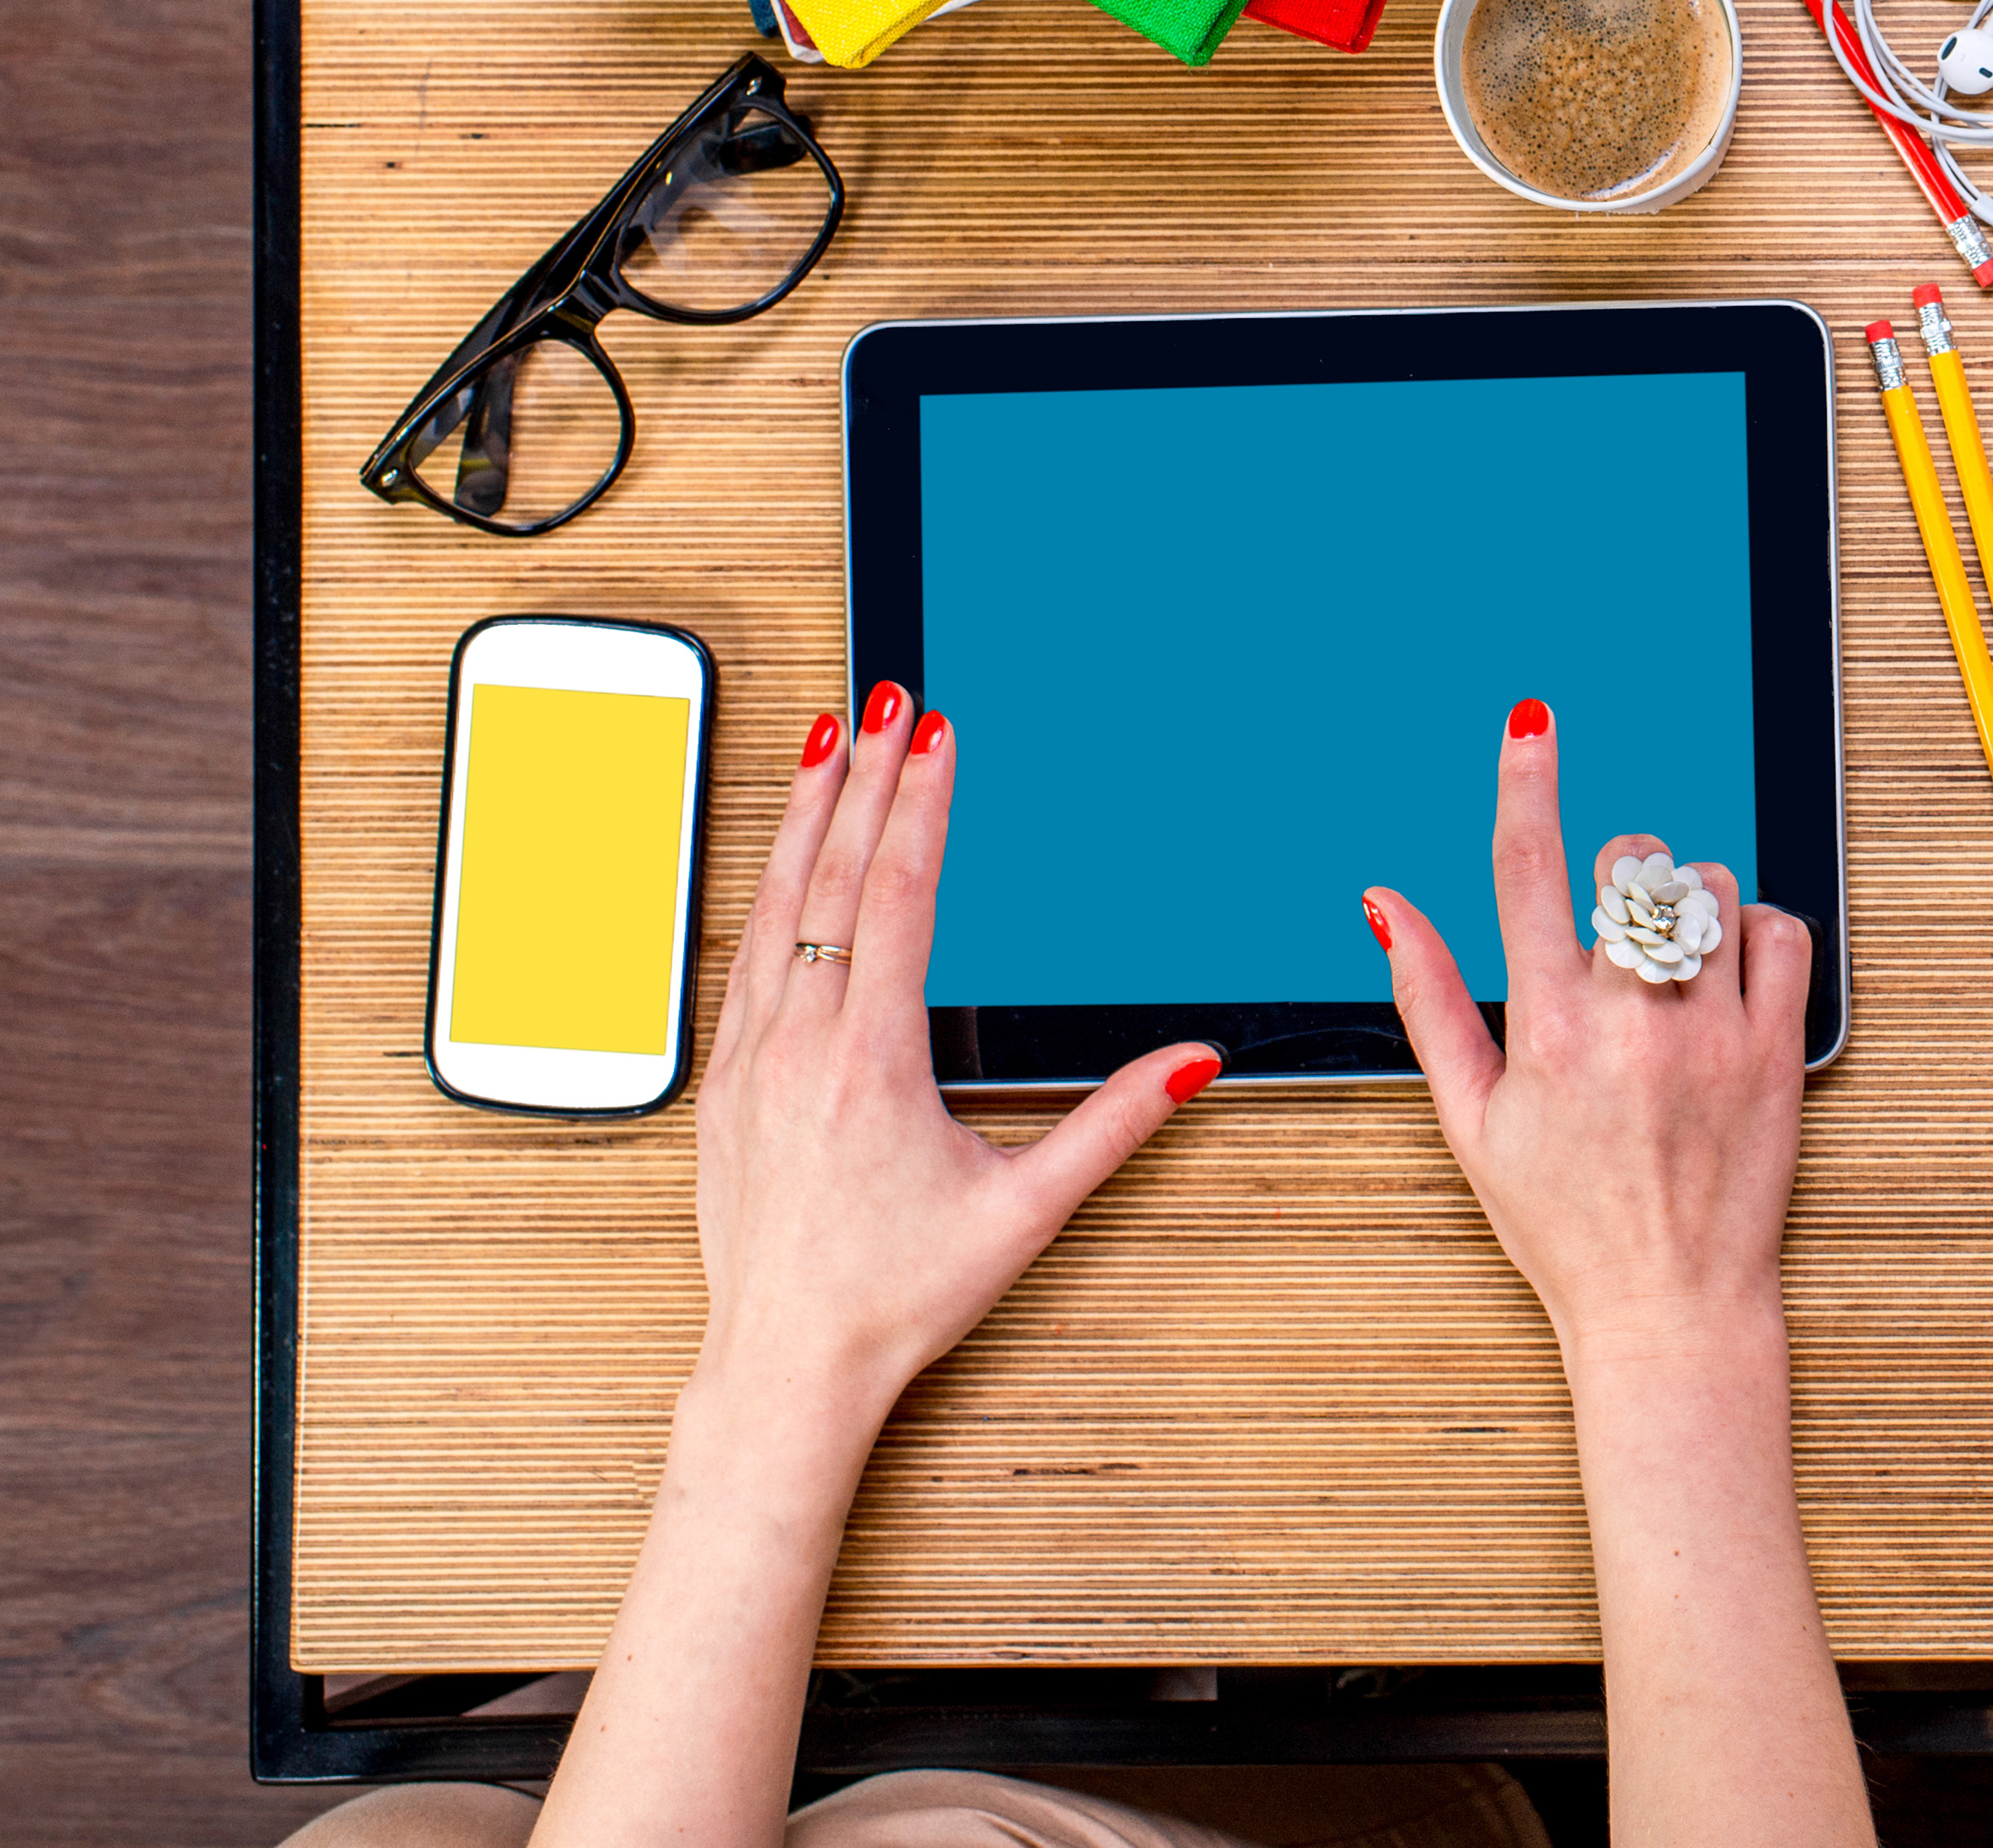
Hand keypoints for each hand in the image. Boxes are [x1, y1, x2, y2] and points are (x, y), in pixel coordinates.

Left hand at [693, 688, 1214, 1429]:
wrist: (786, 1366)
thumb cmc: (899, 1295)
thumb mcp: (1026, 1208)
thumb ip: (1115, 1123)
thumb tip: (1193, 1060)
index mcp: (872, 1060)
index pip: (902, 896)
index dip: (922, 805)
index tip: (938, 737)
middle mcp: (799, 1044)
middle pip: (835, 878)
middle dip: (865, 779)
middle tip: (886, 701)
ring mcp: (749, 1061)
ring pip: (775, 907)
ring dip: (805, 818)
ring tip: (826, 743)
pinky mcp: (722, 1085)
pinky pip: (743, 957)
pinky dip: (767, 889)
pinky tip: (782, 859)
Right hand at [1372, 703, 1815, 1368]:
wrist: (1668, 1304)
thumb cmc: (1563, 1222)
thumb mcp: (1471, 1118)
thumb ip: (1428, 999)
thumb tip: (1385, 903)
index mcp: (1545, 1028)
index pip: (1528, 869)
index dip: (1525, 782)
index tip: (1531, 722)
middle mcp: (1630, 1018)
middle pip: (1633, 863)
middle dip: (1621, 875)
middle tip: (1617, 936)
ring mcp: (1712, 1030)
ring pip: (1711, 887)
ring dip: (1689, 903)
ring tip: (1672, 968)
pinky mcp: (1777, 1048)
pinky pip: (1780, 931)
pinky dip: (1756, 932)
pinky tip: (1728, 976)